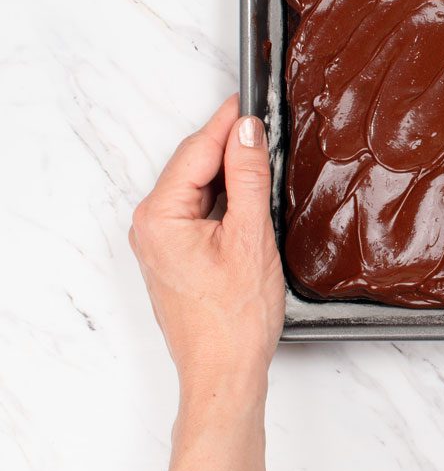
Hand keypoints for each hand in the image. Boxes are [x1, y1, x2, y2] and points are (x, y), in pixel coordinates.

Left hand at [130, 95, 282, 470]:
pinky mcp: (175, 252)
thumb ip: (248, 178)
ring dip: (230, 172)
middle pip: (194, 164)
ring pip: (199, 186)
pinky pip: (200, 208)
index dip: (228, 122)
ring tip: (264, 157)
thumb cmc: (234, 319)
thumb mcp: (251, 237)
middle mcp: (151, 225)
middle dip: (229, 144)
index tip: (251, 99)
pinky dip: (226, 197)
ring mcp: (160, 240)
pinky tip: (251, 196)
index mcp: (160, 216)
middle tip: (267, 124)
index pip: (197, 151)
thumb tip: (247, 132)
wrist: (224, 371)